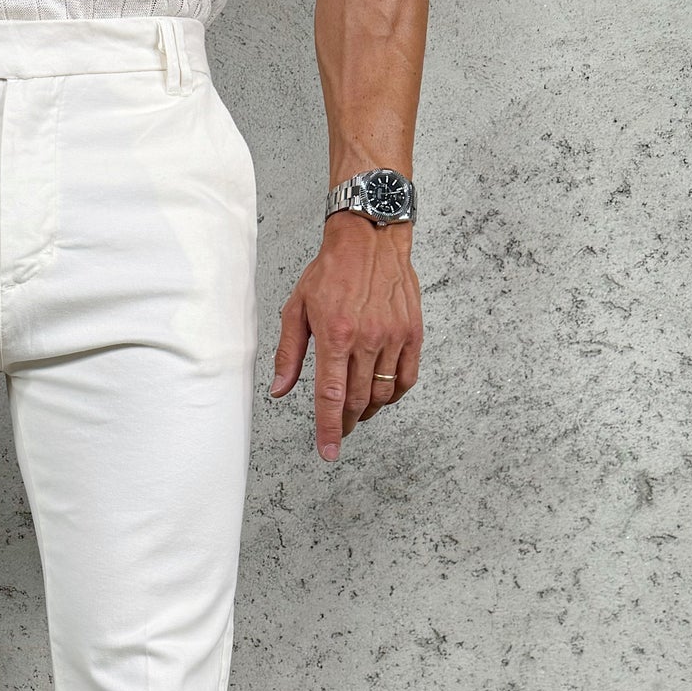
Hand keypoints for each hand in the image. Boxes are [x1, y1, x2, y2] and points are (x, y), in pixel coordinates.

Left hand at [269, 211, 422, 462]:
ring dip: (368, 411)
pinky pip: (407, 378)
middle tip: (338, 431)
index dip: (329, 429)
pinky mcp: (413, 332)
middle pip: (358, 401)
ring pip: (383, 393)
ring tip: (356, 412)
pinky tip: (381, 395)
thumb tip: (279, 390)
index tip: (328, 452)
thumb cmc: (331, 271)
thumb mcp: (296, 308)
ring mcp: (393, 337)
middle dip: (346, 424)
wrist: (370, 238)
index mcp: (334, 335)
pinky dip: (394, 395)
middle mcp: (367, 339)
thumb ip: (288, 353)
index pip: (331, 396)